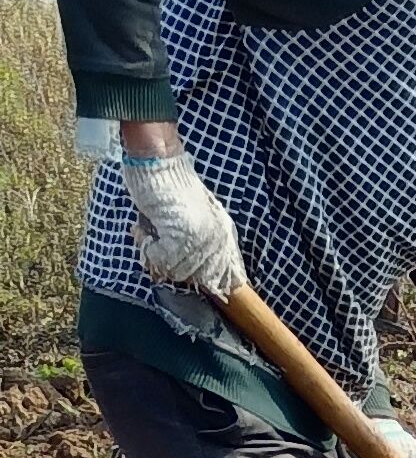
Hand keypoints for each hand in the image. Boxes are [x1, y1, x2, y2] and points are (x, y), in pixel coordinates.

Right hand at [121, 146, 243, 307]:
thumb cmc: (169, 187)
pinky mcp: (180, 238)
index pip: (231, 277)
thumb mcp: (191, 219)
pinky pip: (160, 262)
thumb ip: (197, 244)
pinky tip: (143, 229)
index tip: (213, 295)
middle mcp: (218, 242)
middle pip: (196, 279)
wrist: (158, 161)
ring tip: (149, 232)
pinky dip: (146, 248)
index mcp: (225, 236)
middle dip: (172, 268)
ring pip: (176, 273)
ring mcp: (200, 241)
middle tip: (157, 248)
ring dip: (155, 256)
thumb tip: (197, 276)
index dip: (217, 287)